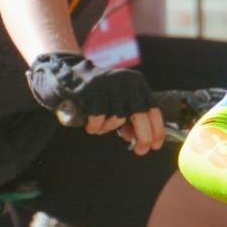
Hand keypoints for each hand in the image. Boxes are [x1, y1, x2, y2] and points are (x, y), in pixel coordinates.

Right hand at [26, 53, 163, 154]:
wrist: (69, 74)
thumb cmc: (98, 93)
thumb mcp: (119, 101)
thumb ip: (130, 116)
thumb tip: (141, 140)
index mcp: (137, 83)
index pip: (152, 108)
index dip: (156, 129)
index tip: (156, 146)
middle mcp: (126, 81)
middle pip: (140, 115)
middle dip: (143, 136)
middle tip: (140, 152)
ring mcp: (109, 84)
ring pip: (117, 119)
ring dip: (108, 129)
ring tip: (99, 126)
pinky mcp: (92, 90)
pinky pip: (99, 119)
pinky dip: (95, 126)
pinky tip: (90, 124)